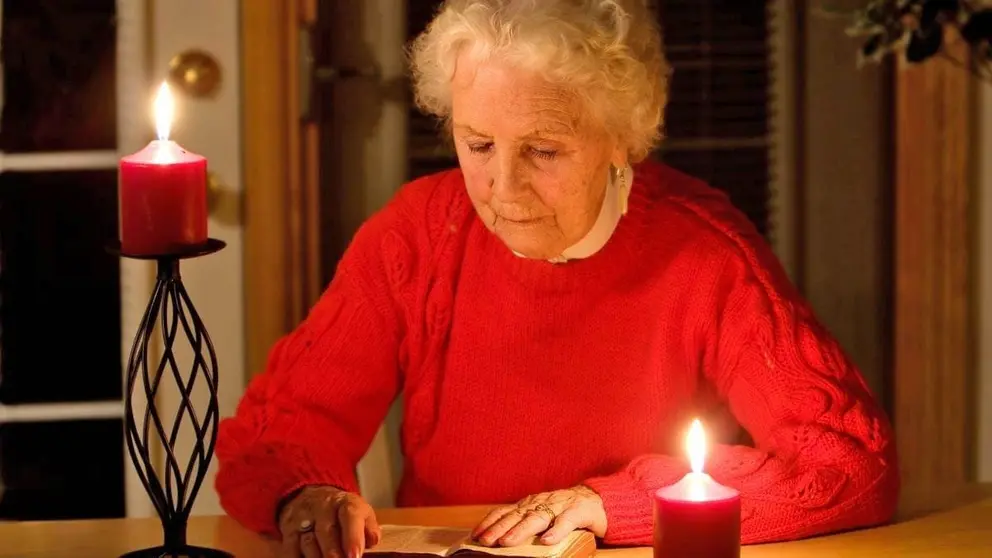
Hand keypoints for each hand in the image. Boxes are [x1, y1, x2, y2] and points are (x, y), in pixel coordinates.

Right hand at [277, 485, 380, 557]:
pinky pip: (290, 549)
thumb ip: (369, 528)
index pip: (350, 516)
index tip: (355, 556)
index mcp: (346, 502)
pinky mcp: (288, 530)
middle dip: (333, 553)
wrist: (311, 497)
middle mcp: (323, 507)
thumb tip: (373, 541)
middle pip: (326, 532)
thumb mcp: (360, 513)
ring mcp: (303, 518)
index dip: (352, 537)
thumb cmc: (342, 512)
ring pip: (308, 542)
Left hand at [471, 486, 606, 546]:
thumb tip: (500, 539)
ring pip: (538, 518)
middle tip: (485, 540)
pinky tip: (546, 540)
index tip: (475, 534)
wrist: (599, 499)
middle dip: (499, 528)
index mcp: (531, 504)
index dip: (490, 522)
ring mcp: (560, 506)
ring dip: (520, 530)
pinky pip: (566, 521)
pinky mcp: (579, 512)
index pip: (506, 511)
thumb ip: (525, 522)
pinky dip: (556, 531)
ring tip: (507, 542)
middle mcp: (542, 503)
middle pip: (517, 515)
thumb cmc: (566, 510)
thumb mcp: (542, 514)